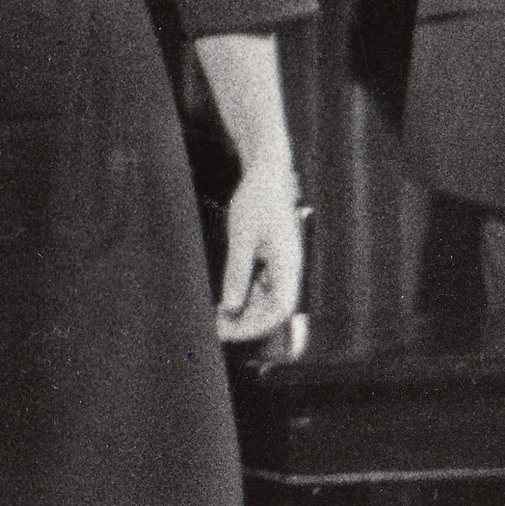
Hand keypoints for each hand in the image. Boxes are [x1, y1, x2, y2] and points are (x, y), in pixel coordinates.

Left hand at [217, 163, 303, 345]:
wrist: (267, 174)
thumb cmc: (257, 199)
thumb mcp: (241, 236)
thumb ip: (237, 272)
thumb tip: (231, 307)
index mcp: (288, 263)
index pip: (281, 309)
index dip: (258, 326)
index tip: (229, 331)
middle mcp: (289, 270)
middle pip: (273, 311)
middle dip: (247, 324)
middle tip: (215, 329)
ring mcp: (282, 267)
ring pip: (266, 303)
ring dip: (244, 314)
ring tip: (215, 319)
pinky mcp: (272, 263)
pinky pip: (261, 290)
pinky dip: (244, 299)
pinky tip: (223, 304)